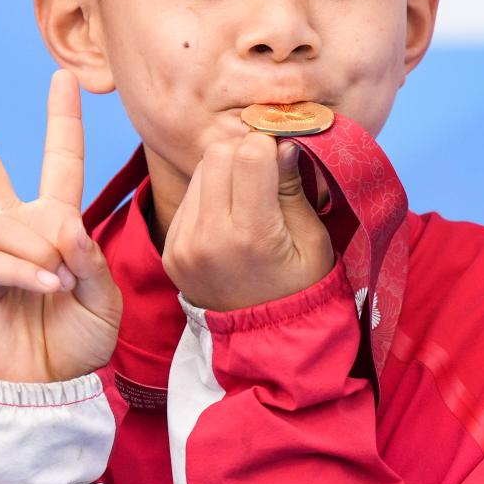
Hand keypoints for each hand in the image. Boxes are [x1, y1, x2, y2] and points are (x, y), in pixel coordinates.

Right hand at [0, 67, 121, 381]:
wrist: (53, 386)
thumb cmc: (79, 340)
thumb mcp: (104, 297)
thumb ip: (90, 257)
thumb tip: (64, 224)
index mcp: (55, 224)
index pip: (60, 162)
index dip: (63, 122)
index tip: (62, 78)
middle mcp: (17, 229)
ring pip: (11, 224)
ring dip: (43, 251)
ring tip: (60, 282)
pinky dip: (27, 271)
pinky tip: (45, 286)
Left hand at [162, 131, 334, 310]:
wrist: (265, 342)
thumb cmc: (301, 287)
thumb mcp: (313, 240)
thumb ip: (293, 188)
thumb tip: (283, 141)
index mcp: (251, 234)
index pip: (249, 153)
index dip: (270, 145)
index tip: (282, 156)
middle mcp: (208, 236)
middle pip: (217, 154)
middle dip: (244, 153)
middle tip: (265, 173)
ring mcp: (182, 244)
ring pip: (198, 170)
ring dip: (224, 171)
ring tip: (248, 197)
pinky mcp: (170, 248)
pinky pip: (187, 198)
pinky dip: (209, 195)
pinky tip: (229, 216)